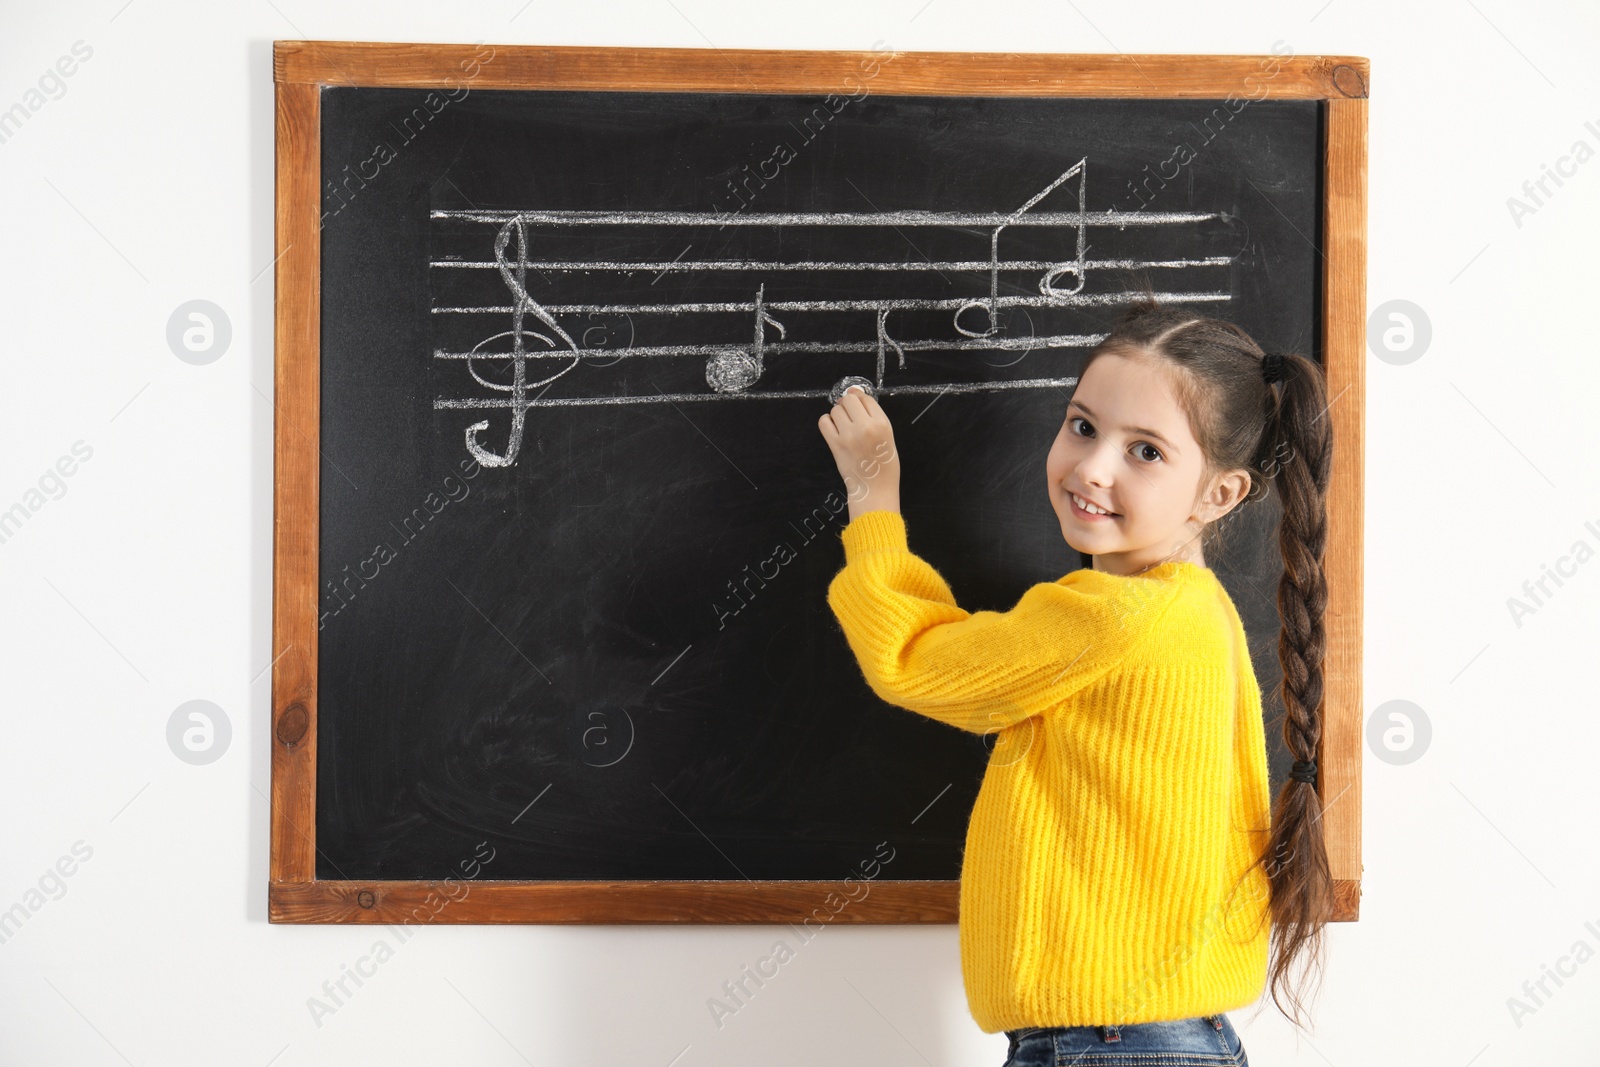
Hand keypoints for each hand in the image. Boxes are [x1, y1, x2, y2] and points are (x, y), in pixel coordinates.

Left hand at [818, 386, 900, 518]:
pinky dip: (827, 422)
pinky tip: (834, 429)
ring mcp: (848, 436)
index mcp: (882, 424)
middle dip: (848, 404)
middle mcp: (865, 427)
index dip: (860, 400)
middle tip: (849, 415)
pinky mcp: (835, 445)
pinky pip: (824, 422)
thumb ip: (873, 415)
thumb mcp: (888, 436)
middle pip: (849, 400)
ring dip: (838, 414)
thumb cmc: (884, 464)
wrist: (874, 488)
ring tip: (844, 426)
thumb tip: (854, 393)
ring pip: (836, 409)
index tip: (859, 409)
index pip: (865, 398)